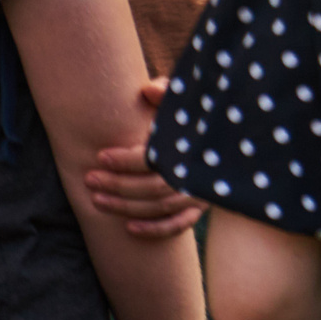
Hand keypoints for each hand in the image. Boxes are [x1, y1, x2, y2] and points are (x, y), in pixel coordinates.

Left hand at [87, 77, 204, 237]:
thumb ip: (165, 94)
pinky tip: (128, 228)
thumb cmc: (196, 117)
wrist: (231, 135)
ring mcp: (201, 192)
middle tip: (89, 179)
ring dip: (125, 207)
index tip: (100, 156)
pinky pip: (178, 225)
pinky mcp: (202, 207)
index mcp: (191, 145)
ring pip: (160, 208)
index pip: (153, 159)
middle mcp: (198, 172)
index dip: (124, 160)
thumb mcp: (184, 100)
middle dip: (117, 185)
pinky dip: (154, 229)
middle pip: (152, 187)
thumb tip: (147, 90)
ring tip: (96, 200)